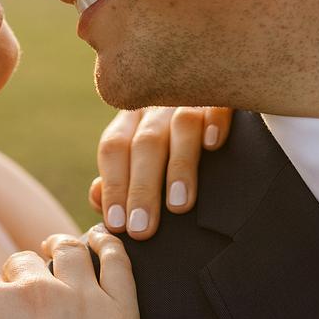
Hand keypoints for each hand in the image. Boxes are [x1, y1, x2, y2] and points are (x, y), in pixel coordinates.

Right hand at [0, 226, 142, 318]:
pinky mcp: (123, 315)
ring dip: (60, 248)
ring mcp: (83, 300)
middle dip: (23, 275)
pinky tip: (102, 241)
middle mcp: (36, 293)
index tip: (0, 307)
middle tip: (31, 296)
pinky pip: (118, 261)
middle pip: (25, 261)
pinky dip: (109, 244)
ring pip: (68, 249)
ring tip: (61, 249)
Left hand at [90, 106, 232, 239]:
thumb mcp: (137, 156)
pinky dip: (214, 121)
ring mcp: (191, 97)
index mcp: (132, 120)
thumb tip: (97, 196)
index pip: (114, 148)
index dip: (114, 185)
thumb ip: (117, 180)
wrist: (209, 90)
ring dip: (179, 166)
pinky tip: (213, 145)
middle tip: (143, 228)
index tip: (118, 223)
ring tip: (178, 205)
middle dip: (142, 188)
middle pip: (146, 142)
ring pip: (182, 124)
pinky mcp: (222, 94)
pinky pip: (217, 102)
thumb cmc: (169, 145)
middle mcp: (158, 106)